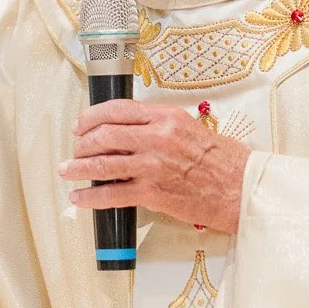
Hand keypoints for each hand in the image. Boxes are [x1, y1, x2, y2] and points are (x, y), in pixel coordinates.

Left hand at [60, 99, 251, 233]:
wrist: (241, 189)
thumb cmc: (222, 160)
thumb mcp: (191, 128)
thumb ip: (160, 126)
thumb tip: (129, 132)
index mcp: (166, 117)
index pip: (117, 109)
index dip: (92, 116)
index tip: (82, 124)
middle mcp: (156, 137)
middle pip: (103, 134)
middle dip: (81, 142)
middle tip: (74, 149)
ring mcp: (152, 166)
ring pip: (102, 163)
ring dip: (78, 168)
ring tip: (67, 170)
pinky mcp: (152, 193)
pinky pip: (112, 194)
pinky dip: (91, 197)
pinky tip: (80, 197)